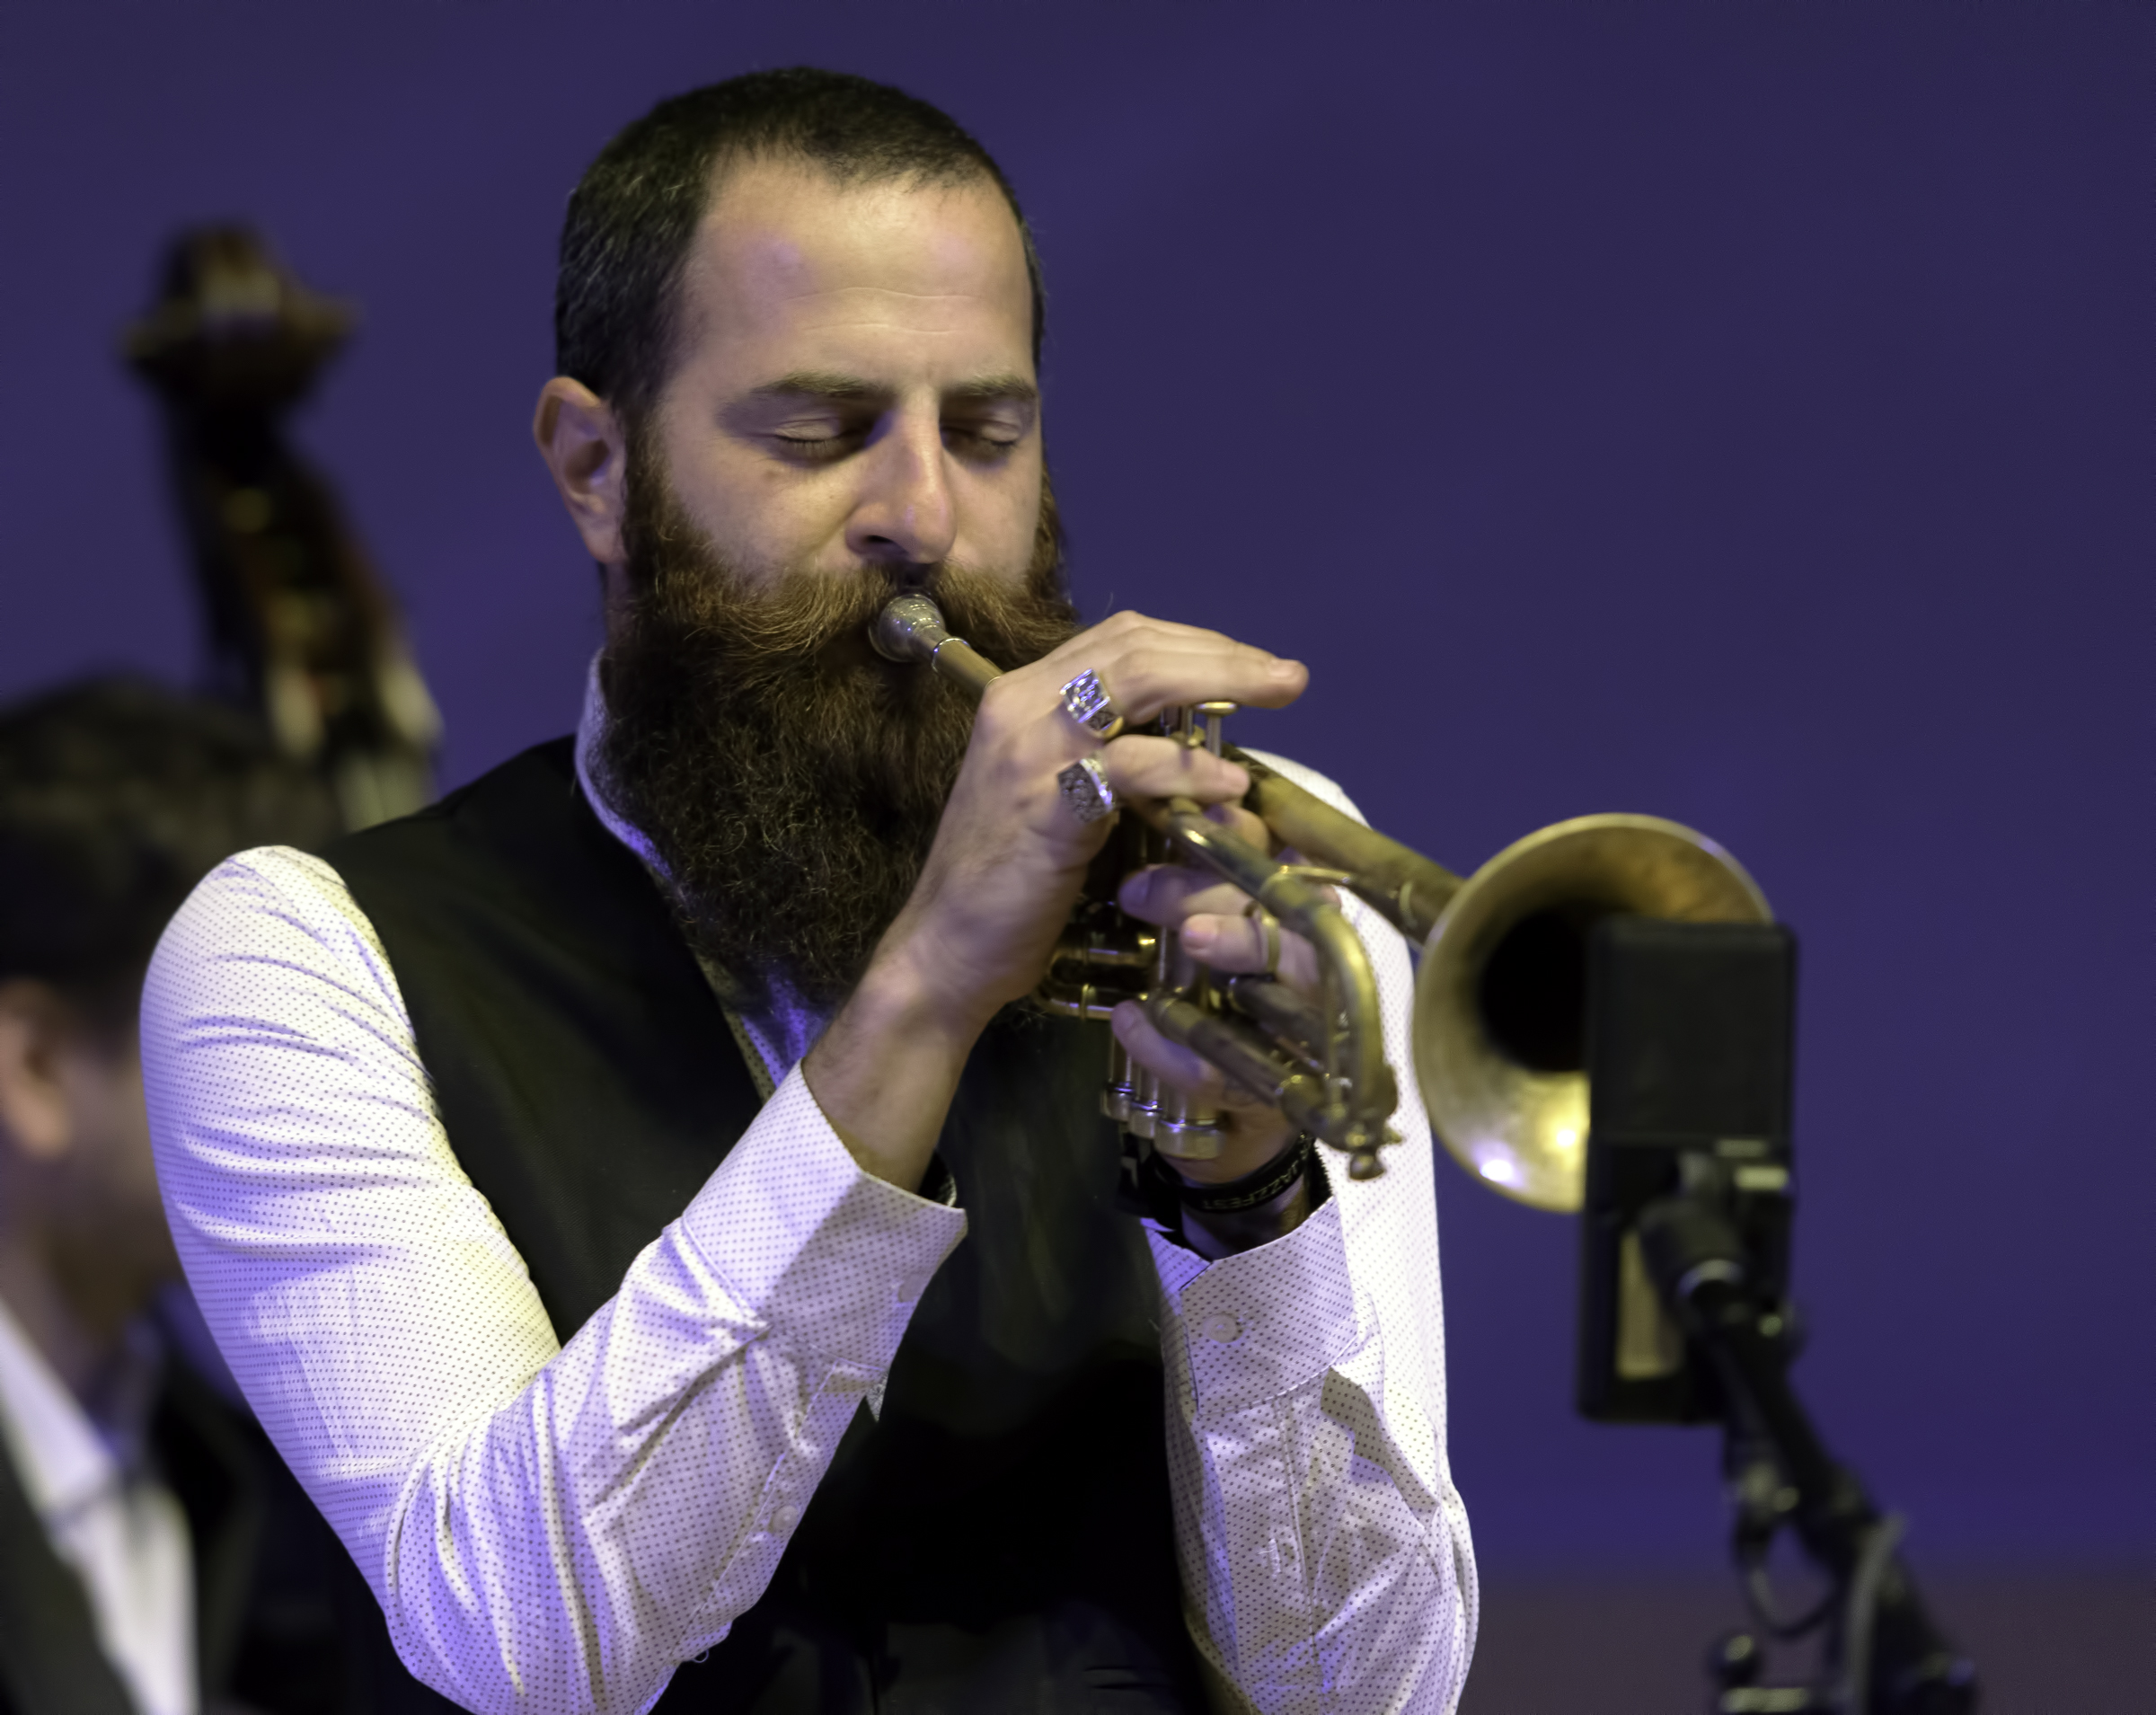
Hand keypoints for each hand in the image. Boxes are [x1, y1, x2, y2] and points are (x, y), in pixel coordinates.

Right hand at [806, 611, 1305, 1189]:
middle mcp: (1020, 705)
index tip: (1259, 668)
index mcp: (1023, 695)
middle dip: (1225, 655)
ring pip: (1136, 681)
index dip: (1200, 643)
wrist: (947, 951)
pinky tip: (1228, 787)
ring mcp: (1029, 751)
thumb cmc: (1012, 883)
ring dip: (1219, 683)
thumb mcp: (1062, 797)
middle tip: (1287, 679)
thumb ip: (1113, 758)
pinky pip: (1128, 766)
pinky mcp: (1044, 804)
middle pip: (1138, 645)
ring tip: (1277, 702)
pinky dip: (1188, 770)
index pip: (1123, 638)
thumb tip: (1202, 747)